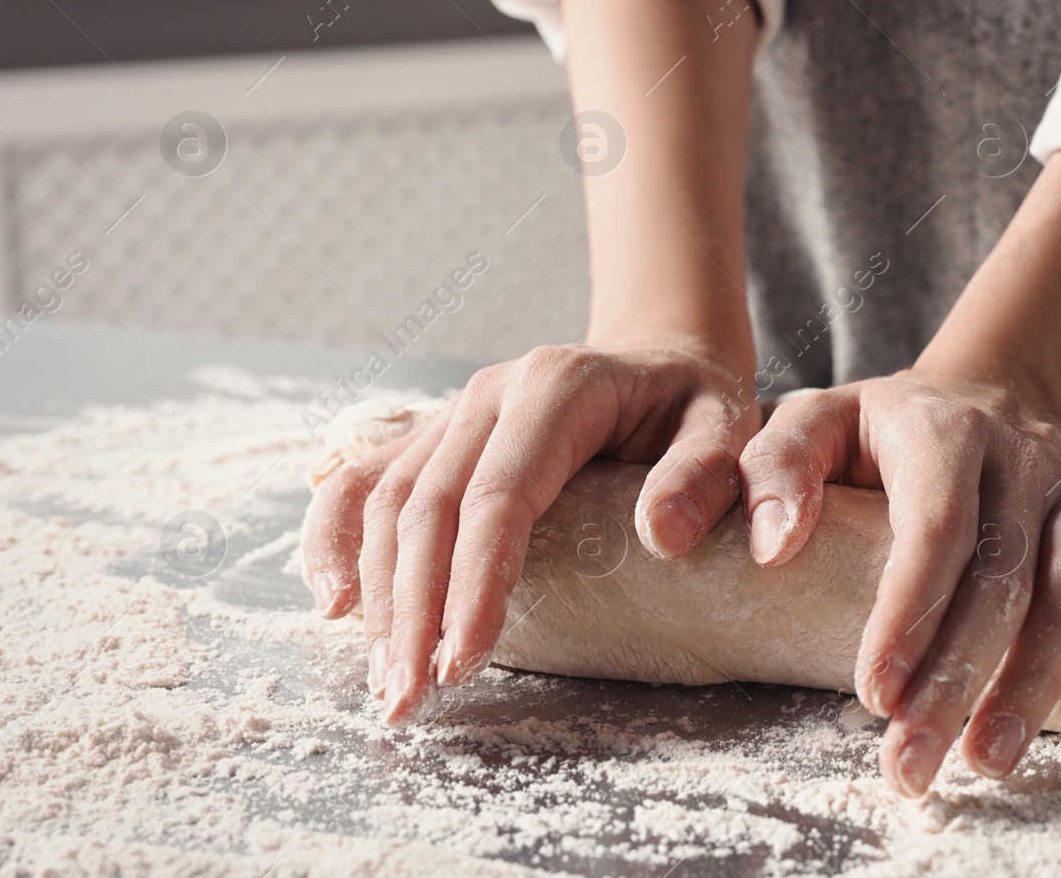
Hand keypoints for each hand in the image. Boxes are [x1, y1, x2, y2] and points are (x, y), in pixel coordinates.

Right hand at [301, 342, 759, 724]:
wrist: (664, 362)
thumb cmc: (697, 405)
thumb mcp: (727, 425)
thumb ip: (706, 474)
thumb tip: (662, 536)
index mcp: (559, 386)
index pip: (501, 493)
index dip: (474, 580)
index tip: (463, 659)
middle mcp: (492, 392)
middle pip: (428, 504)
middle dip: (411, 608)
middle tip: (407, 698)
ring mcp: (457, 412)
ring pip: (387, 499)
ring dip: (376, 593)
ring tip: (384, 679)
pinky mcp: (438, 435)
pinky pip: (367, 480)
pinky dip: (335, 536)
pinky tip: (333, 602)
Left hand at [738, 370, 1060, 794]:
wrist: (982, 398)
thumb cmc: (880, 432)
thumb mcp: (814, 422)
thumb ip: (776, 468)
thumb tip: (771, 547)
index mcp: (942, 432)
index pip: (936, 526)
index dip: (910, 613)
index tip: (876, 695)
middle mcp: (1021, 459)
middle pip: (1003, 575)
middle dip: (959, 678)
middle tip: (914, 761)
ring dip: (1040, 677)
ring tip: (993, 757)